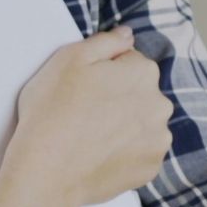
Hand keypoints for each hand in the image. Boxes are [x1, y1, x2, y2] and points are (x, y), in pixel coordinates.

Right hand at [6, 26, 172, 206]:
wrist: (46, 172)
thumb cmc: (52, 111)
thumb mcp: (69, 58)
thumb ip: (106, 41)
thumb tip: (127, 35)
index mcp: (143, 72)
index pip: (129, 61)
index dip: (103, 71)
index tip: (83, 86)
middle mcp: (160, 104)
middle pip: (139, 93)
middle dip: (119, 98)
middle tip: (84, 112)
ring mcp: (158, 139)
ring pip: (142, 124)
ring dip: (124, 126)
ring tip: (91, 136)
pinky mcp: (150, 169)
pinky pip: (139, 153)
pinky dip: (124, 152)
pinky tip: (99, 154)